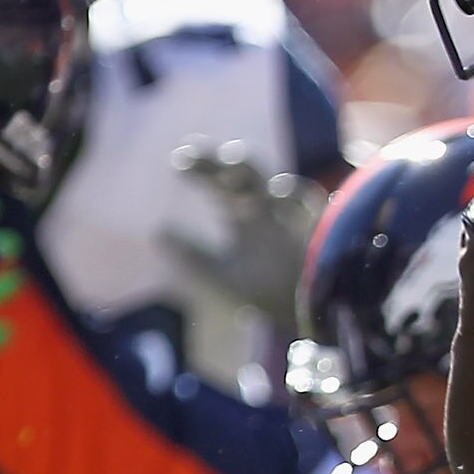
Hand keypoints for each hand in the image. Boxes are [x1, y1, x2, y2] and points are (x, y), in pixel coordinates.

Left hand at [160, 141, 324, 331]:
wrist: (306, 318)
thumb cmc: (268, 293)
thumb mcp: (223, 275)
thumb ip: (193, 255)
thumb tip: (157, 231)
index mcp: (244, 214)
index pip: (219, 181)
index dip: (201, 168)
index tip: (179, 162)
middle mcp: (267, 209)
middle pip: (243, 173)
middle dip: (221, 162)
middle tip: (195, 155)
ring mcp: (292, 217)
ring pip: (272, 183)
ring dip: (253, 174)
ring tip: (228, 167)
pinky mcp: (317, 229)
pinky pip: (309, 205)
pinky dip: (295, 197)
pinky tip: (276, 194)